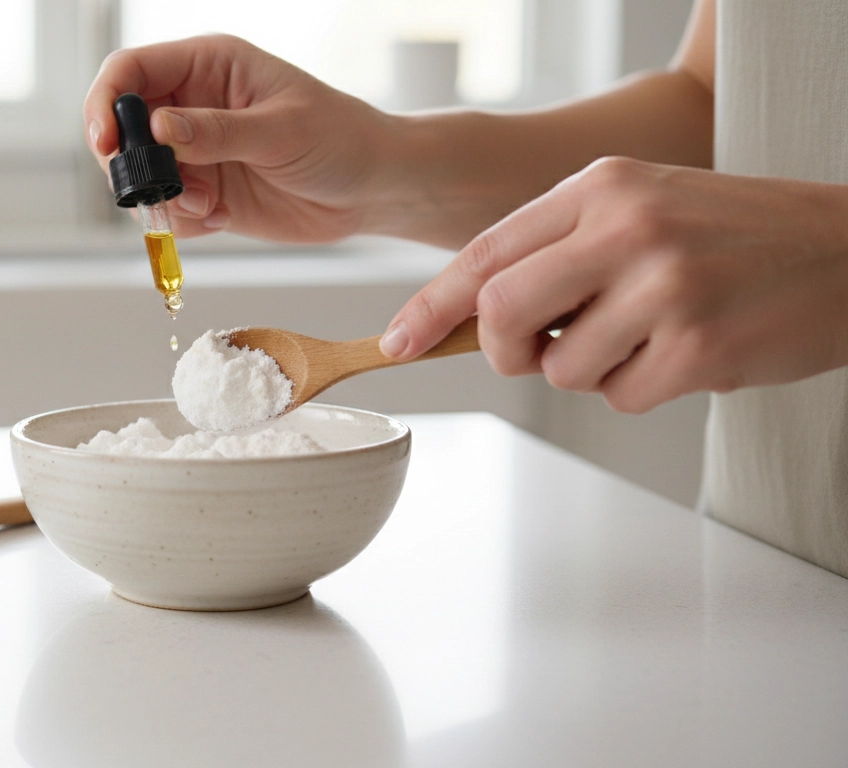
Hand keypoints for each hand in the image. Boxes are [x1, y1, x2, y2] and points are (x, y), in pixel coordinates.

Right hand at [83, 34, 395, 241]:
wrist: (372, 190)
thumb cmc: (342, 139)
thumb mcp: (282, 130)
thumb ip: (217, 131)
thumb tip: (158, 129)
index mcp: (208, 65)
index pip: (131, 71)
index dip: (107, 103)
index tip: (106, 143)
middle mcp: (193, 103)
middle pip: (123, 126)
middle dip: (131, 164)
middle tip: (160, 189)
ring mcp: (196, 150)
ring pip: (140, 174)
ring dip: (163, 198)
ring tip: (211, 206)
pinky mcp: (205, 191)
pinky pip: (167, 209)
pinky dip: (182, 222)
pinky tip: (222, 217)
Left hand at [380, 156, 847, 412]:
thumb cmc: (735, 234)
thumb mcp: (640, 208)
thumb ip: (560, 249)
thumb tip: (477, 313)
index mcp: (601, 187)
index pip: (486, 252)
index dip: (433, 305)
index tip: (399, 341)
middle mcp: (628, 227)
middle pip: (503, 313)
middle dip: (505, 351)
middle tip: (536, 353)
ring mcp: (665, 286)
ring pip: (560, 368)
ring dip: (590, 370)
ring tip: (647, 337)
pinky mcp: (697, 347)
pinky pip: (620, 398)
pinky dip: (642, 390)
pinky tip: (687, 353)